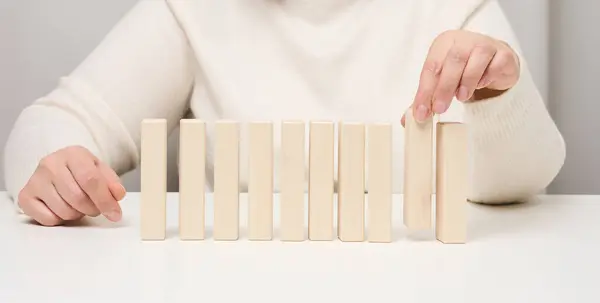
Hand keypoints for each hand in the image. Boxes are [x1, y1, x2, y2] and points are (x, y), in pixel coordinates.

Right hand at [17, 146, 125, 225]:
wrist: (59, 168)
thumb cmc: (82, 170)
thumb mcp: (101, 171)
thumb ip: (112, 183)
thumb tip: (117, 195)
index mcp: (73, 154)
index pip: (90, 180)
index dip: (105, 200)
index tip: (115, 214)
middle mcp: (50, 164)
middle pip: (77, 198)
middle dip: (92, 209)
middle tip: (95, 208)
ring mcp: (35, 180)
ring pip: (64, 211)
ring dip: (77, 214)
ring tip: (78, 205)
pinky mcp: (25, 196)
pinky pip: (48, 219)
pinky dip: (60, 220)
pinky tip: (62, 208)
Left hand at [402, 30, 519, 124]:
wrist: (496, 64)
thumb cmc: (464, 71)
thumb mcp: (443, 81)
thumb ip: (427, 98)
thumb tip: (408, 119)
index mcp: (444, 44)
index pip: (431, 67)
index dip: (424, 91)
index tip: (421, 112)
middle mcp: (464, 41)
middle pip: (452, 61)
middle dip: (444, 87)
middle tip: (439, 109)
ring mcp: (486, 45)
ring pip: (475, 59)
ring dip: (466, 81)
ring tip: (461, 97)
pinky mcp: (503, 54)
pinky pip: (495, 65)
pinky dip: (487, 77)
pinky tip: (481, 85)